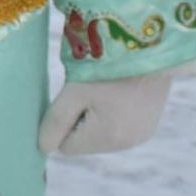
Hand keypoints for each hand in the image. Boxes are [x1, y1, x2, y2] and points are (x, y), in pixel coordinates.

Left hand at [39, 71, 172, 159]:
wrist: (151, 47)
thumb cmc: (109, 65)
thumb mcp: (75, 91)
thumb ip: (56, 121)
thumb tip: (44, 147)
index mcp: (109, 138)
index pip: (67, 146)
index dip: (63, 122)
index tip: (73, 97)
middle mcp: (128, 143)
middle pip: (85, 143)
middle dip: (81, 121)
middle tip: (91, 90)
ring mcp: (142, 135)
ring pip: (101, 136)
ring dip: (97, 118)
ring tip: (107, 89)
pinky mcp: (149, 125)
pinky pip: (118, 129)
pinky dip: (113, 115)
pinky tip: (119, 93)